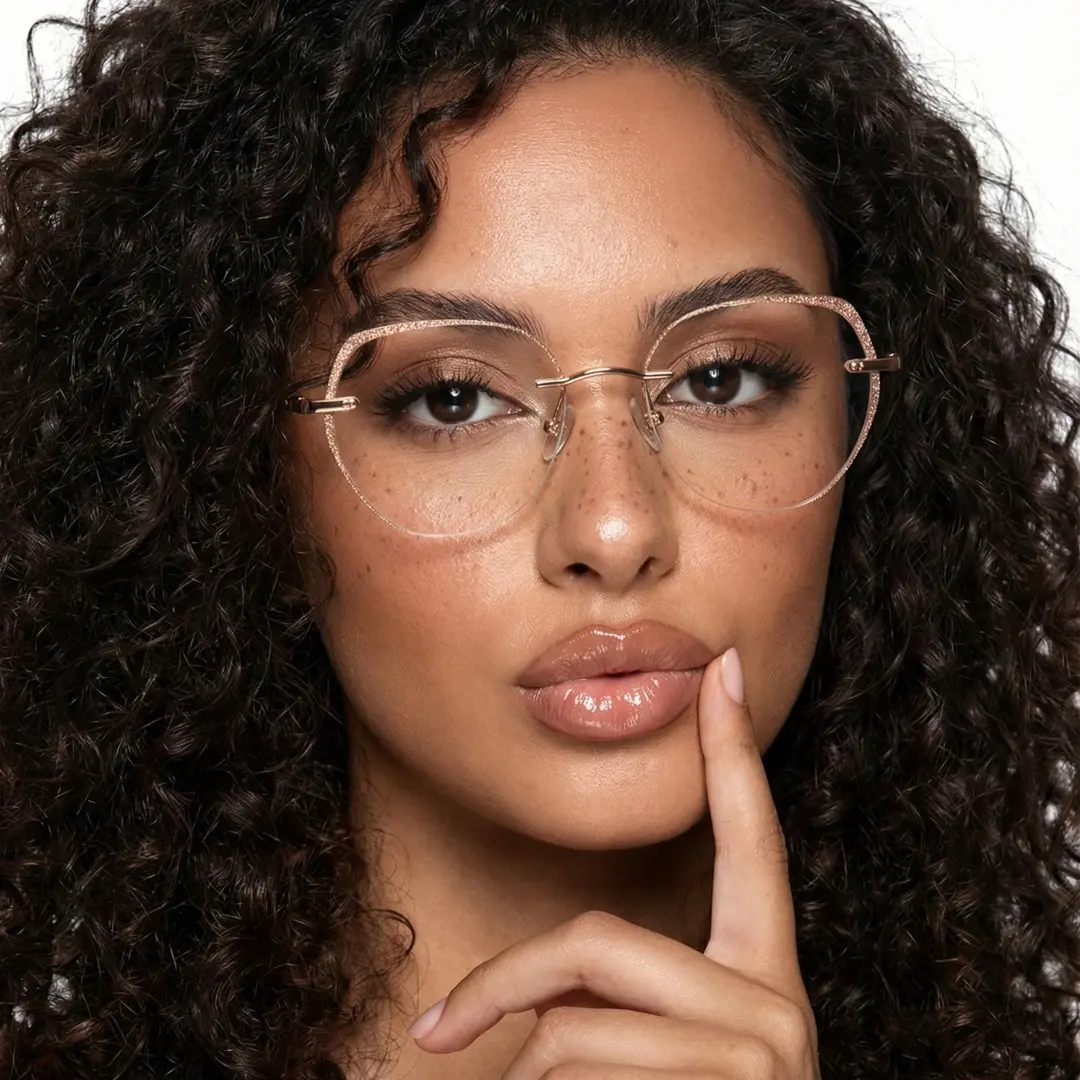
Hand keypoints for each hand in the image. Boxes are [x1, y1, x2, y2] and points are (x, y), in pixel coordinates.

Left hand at [408, 647, 819, 1078]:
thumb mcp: (651, 1058)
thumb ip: (610, 1000)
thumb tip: (514, 1004)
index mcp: (762, 974)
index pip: (754, 838)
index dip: (733, 753)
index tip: (723, 668)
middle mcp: (778, 1006)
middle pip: (597, 945)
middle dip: (501, 984)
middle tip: (432, 1028)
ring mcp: (763, 1058)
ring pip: (573, 1029)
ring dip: (518, 1074)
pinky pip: (572, 1076)